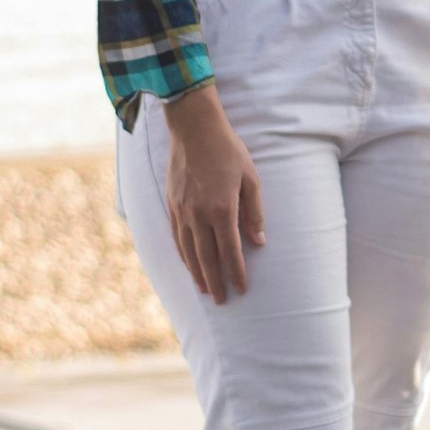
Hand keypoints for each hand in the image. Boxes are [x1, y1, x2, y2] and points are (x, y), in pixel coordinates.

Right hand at [163, 83, 264, 302]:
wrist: (194, 128)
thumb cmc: (228, 151)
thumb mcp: (251, 179)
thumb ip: (254, 213)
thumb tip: (258, 242)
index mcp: (222, 209)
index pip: (230, 251)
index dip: (237, 273)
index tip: (242, 289)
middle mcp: (198, 215)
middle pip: (206, 258)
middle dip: (215, 282)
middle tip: (222, 300)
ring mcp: (182, 211)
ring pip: (188, 252)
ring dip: (197, 274)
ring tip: (205, 290)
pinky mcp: (171, 205)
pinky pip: (176, 238)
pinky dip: (183, 256)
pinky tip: (189, 264)